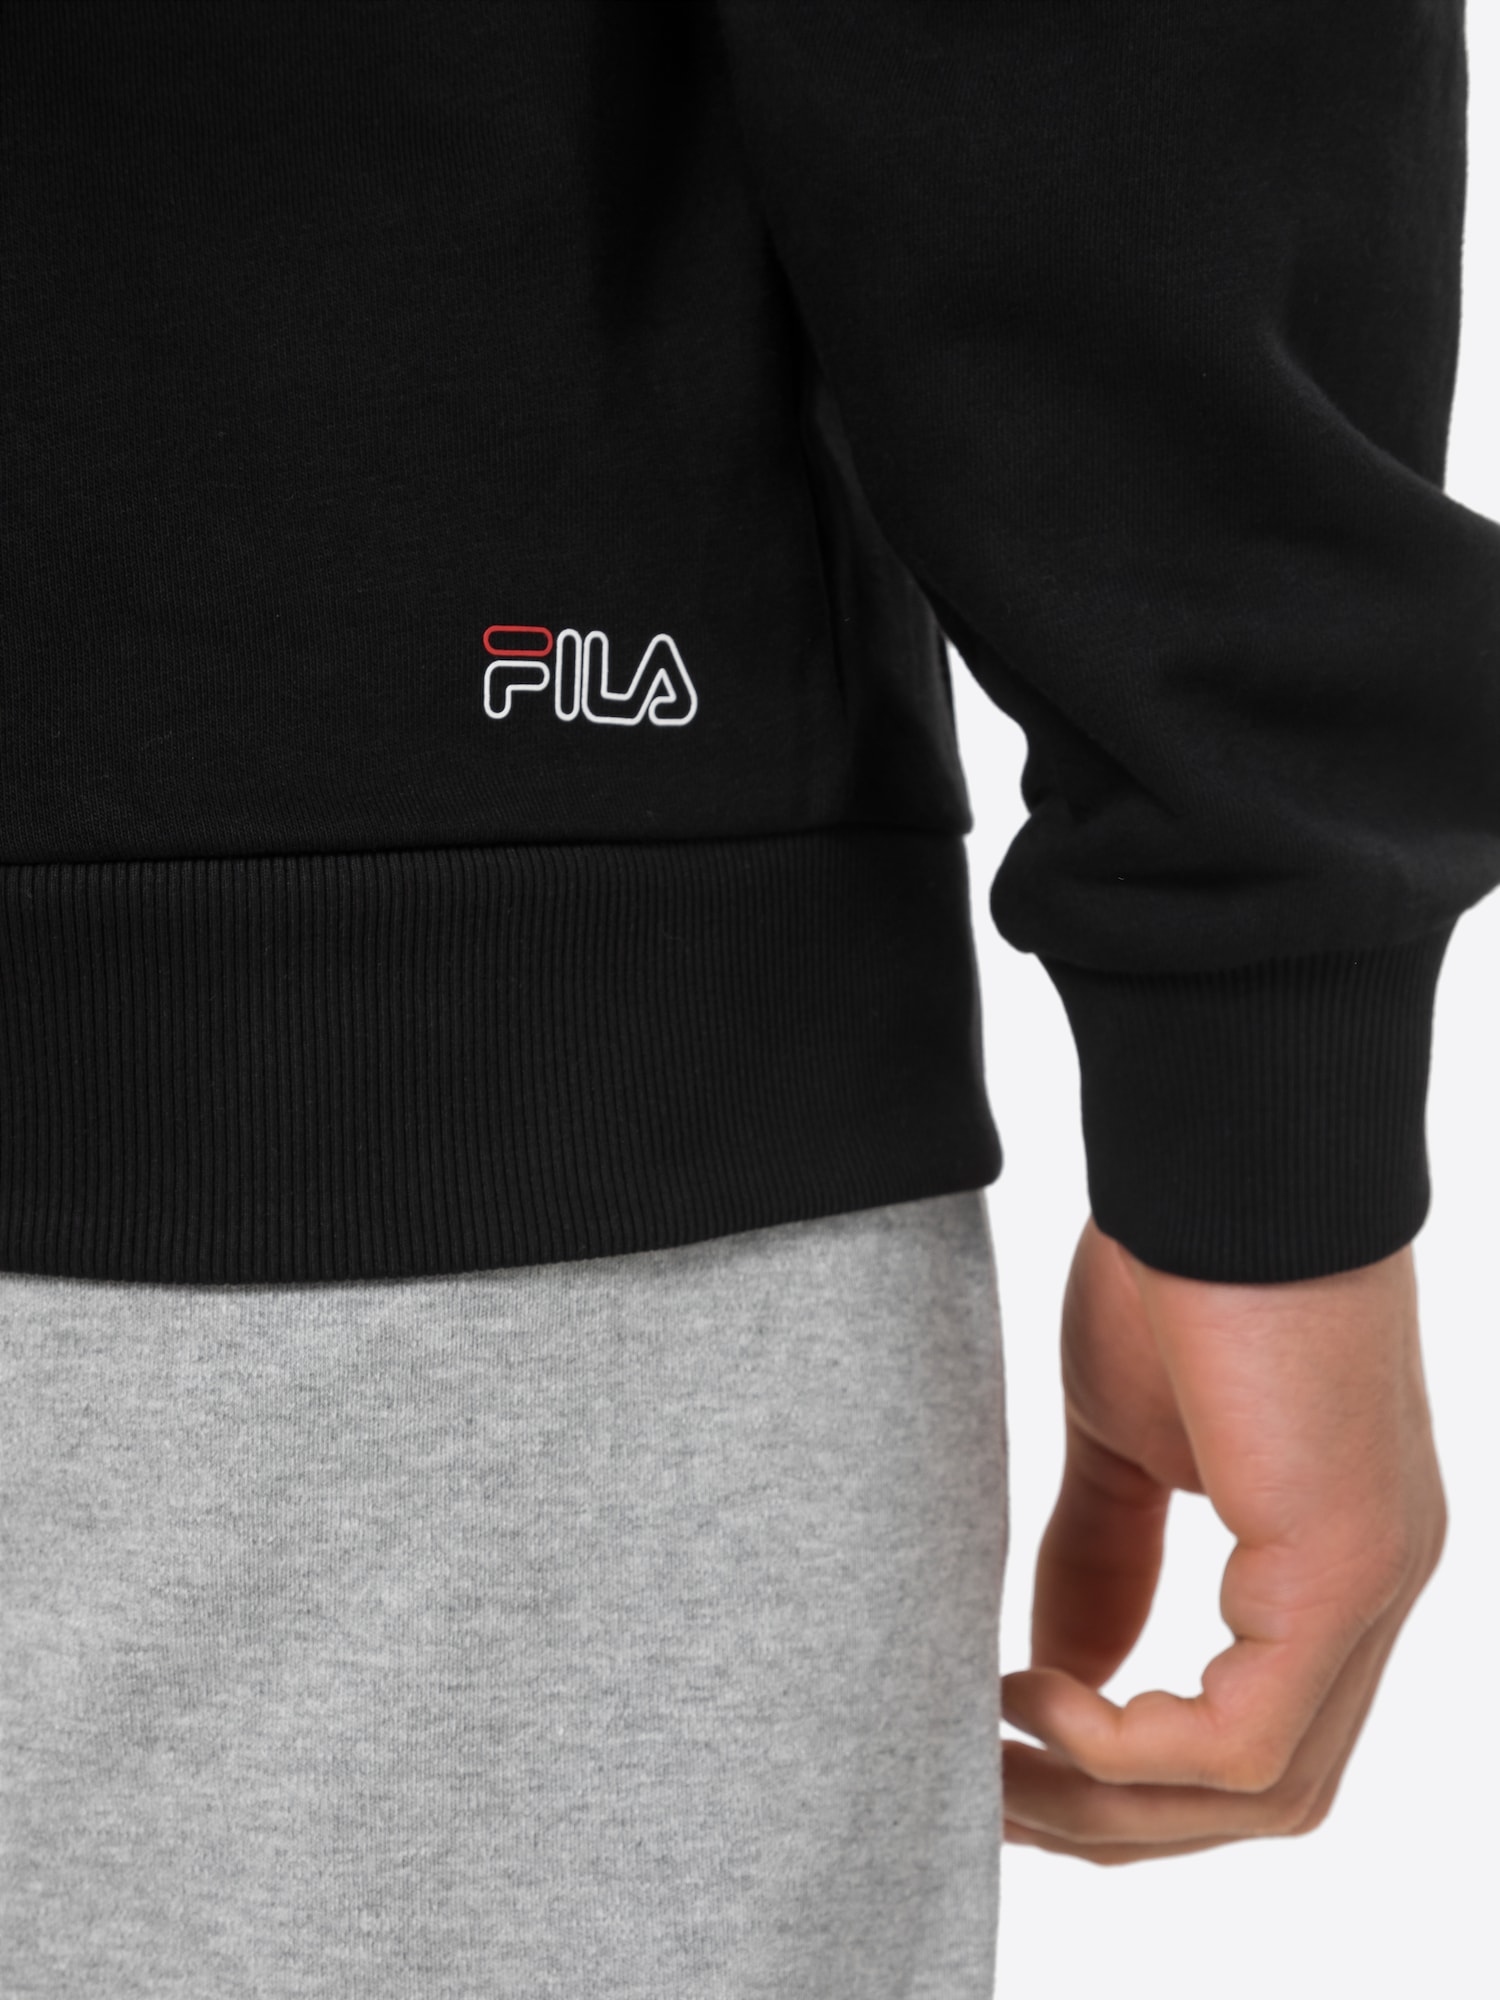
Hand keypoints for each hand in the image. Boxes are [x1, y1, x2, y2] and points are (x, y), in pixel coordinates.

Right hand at [1001, 1214, 1446, 1863]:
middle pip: (1266, 1794)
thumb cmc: (1179, 1266)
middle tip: (989, 1798)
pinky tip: (1042, 1698)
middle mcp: (1373, 1590)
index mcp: (1330, 1560)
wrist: (1225, 1154)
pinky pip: (1247, 1738)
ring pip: (1265, 1790)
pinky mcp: (1343, 1563)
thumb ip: (1099, 1559)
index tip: (1016, 1759)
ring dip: (1115, 1806)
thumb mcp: (1121, 1441)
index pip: (1262, 1737)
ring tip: (997, 1763)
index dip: (1139, 1781)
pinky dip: (1133, 1747)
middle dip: (1117, 1822)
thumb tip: (1055, 1674)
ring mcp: (1371, 1582)